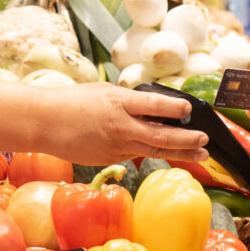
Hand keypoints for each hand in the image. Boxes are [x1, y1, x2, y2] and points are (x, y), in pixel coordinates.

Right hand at [52, 82, 205, 164]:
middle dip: (187, 139)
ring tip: (201, 154)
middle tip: (205, 140)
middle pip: (160, 136)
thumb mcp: (104, 91)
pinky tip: (168, 152)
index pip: (152, 105)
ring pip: (154, 151)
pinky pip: (134, 155)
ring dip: (180, 153)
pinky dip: (153, 152)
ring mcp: (115, 147)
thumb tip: (154, 106)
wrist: (44, 123)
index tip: (189, 108)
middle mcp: (120, 127)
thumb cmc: (72, 101)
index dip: (173, 107)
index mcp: (118, 103)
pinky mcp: (109, 159)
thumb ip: (129, 100)